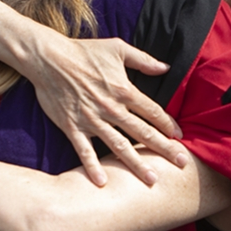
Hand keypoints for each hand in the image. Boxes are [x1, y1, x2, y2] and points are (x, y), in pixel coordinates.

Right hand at [27, 37, 188, 186]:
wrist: (48, 58)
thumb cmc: (84, 52)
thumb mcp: (117, 48)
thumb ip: (143, 59)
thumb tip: (166, 67)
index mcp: (124, 90)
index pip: (152, 112)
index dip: (168, 125)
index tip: (180, 138)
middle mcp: (111, 108)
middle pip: (143, 132)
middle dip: (164, 149)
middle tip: (182, 163)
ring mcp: (92, 120)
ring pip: (119, 146)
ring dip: (136, 164)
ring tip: (152, 180)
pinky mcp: (73, 127)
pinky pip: (85, 151)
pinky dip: (93, 167)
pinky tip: (103, 182)